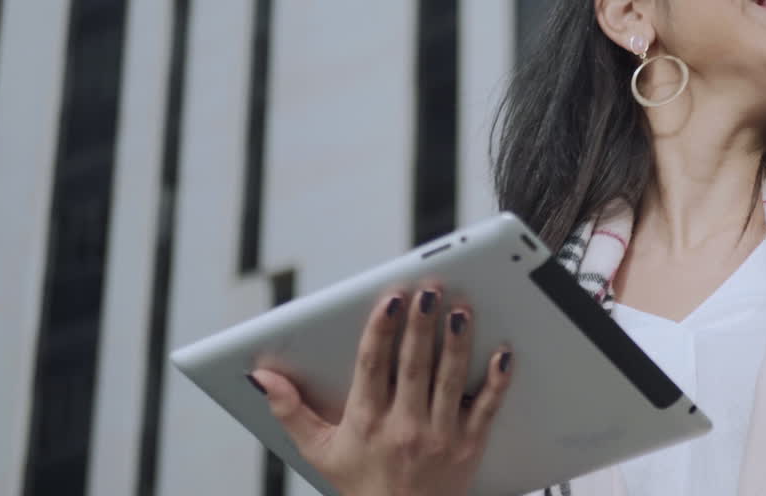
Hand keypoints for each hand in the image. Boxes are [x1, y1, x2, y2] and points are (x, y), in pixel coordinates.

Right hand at [250, 286, 513, 495]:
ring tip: (461, 309)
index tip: (389, 299)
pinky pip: (486, 407)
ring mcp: (439, 436)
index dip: (381, 329)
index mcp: (366, 422)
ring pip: (450, 380)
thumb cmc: (362, 484)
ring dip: (457, 342)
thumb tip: (263, 377)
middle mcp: (404, 428)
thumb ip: (290, 410)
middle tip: (430, 289)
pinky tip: (503, 352)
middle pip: (414, 365)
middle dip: (422, 324)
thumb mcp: (319, 451)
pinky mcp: (469, 445)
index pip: (373, 366)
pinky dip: (496, 380)